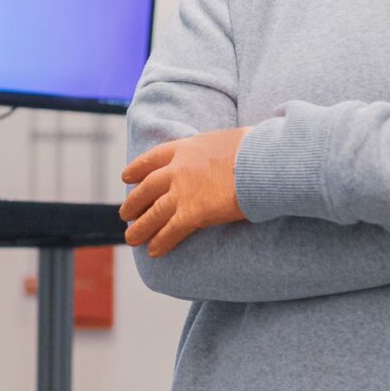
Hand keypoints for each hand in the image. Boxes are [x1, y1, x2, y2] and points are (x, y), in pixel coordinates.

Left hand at [120, 128, 248, 256]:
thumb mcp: (231, 138)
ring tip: (132, 239)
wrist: (264, 161)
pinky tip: (154, 252)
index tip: (127, 177)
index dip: (137, 168)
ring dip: (140, 228)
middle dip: (134, 202)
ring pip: (153, 213)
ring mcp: (183, 191)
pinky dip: (161, 242)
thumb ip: (220, 149)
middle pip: (147, 188)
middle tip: (125, 213)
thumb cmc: (258, 148)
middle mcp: (179, 169)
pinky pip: (170, 231)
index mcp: (187, 147)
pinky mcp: (193, 213)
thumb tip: (234, 150)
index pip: (153, 158)